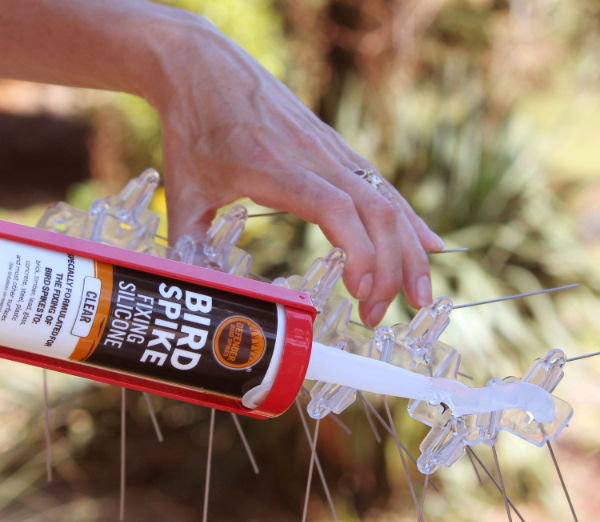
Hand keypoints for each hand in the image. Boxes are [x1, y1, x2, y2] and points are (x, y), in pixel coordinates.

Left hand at [145, 18, 444, 325]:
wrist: (202, 65)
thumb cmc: (193, 126)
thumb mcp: (181, 191)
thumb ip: (190, 246)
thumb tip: (198, 293)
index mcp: (275, 168)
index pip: (335, 209)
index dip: (358, 252)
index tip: (361, 294)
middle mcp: (315, 156)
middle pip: (375, 212)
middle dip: (390, 269)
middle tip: (381, 316)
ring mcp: (332, 150)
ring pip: (388, 200)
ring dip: (410, 250)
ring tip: (420, 294)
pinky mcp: (337, 148)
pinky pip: (382, 186)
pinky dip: (409, 219)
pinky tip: (428, 244)